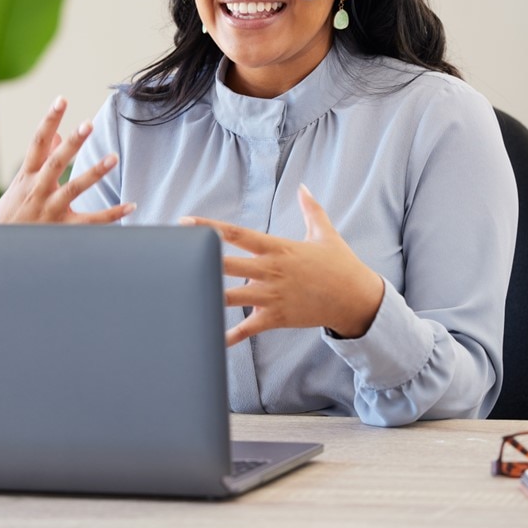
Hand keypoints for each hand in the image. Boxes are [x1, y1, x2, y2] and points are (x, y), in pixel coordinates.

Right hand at [0, 96, 135, 224]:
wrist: (0, 254)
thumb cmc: (10, 217)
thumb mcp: (19, 186)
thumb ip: (40, 161)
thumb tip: (58, 136)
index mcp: (27, 177)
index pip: (38, 143)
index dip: (49, 120)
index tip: (61, 100)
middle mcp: (38, 190)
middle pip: (56, 162)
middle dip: (71, 143)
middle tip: (88, 124)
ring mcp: (50, 209)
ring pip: (74, 188)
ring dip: (94, 173)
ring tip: (113, 157)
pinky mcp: (63, 229)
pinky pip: (91, 221)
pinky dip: (112, 214)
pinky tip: (131, 205)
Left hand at [181, 184, 384, 345]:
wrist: (355, 297)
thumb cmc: (340, 264)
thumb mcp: (325, 233)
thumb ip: (311, 209)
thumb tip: (303, 187)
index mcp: (278, 248)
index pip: (237, 235)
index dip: (210, 228)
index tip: (186, 223)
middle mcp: (271, 271)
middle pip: (227, 264)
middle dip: (199, 260)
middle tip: (171, 257)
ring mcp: (272, 295)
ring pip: (231, 296)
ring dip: (206, 295)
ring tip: (180, 296)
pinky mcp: (276, 317)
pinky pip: (247, 328)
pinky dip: (229, 336)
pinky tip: (209, 340)